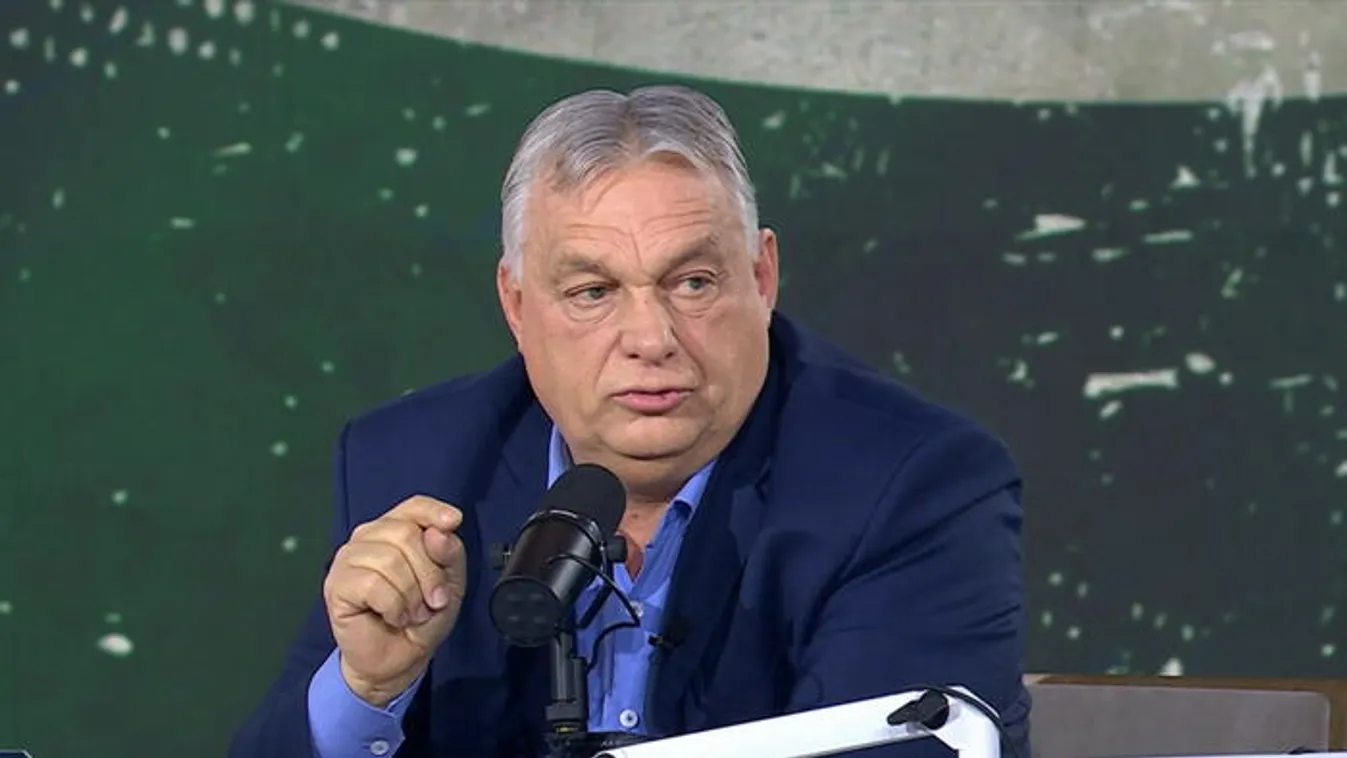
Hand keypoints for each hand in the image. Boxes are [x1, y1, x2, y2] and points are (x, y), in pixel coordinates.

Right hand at [322, 495, 466, 706]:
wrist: (399, 659)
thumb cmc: (422, 618)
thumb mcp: (450, 584)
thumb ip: (450, 554)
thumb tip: (439, 533)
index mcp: (397, 530)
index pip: (414, 506)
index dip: (434, 511)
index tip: (452, 522)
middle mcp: (369, 537)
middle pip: (406, 534)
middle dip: (429, 573)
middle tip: (433, 601)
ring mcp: (349, 558)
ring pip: (390, 559)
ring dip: (412, 594)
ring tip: (412, 612)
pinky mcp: (337, 584)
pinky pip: (373, 584)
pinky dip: (393, 606)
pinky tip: (393, 617)